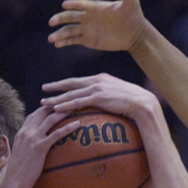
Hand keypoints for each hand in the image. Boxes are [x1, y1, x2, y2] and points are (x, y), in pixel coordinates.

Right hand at [3, 106, 79, 187]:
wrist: (14, 182)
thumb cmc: (19, 172)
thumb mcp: (21, 154)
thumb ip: (27, 146)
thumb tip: (35, 147)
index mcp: (21, 132)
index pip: (35, 115)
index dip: (46, 108)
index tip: (58, 104)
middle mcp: (26, 132)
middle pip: (43, 112)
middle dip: (58, 105)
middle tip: (71, 101)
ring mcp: (33, 138)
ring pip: (51, 119)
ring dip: (65, 111)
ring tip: (77, 107)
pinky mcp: (40, 147)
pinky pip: (57, 134)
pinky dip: (68, 127)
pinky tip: (78, 124)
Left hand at [40, 72, 157, 120]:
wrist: (143, 103)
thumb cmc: (135, 101)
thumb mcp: (120, 94)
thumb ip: (110, 95)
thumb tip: (106, 102)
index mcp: (101, 79)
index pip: (80, 80)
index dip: (66, 83)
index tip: (56, 86)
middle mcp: (96, 81)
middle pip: (71, 84)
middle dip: (56, 87)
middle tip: (44, 90)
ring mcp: (97, 89)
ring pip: (71, 93)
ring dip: (57, 98)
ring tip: (45, 103)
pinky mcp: (98, 98)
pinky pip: (78, 102)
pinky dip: (66, 105)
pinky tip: (56, 109)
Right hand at [49, 0, 145, 52]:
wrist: (135, 33)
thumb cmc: (133, 16)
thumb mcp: (131, 3)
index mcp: (96, 8)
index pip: (81, 5)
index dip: (74, 5)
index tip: (64, 5)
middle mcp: (89, 18)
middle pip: (71, 17)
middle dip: (60, 19)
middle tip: (51, 22)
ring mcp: (88, 29)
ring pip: (70, 30)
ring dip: (60, 34)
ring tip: (50, 39)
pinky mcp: (89, 40)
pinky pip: (74, 40)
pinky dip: (65, 42)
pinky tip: (57, 44)